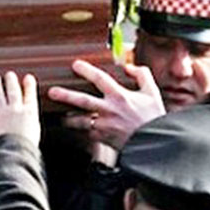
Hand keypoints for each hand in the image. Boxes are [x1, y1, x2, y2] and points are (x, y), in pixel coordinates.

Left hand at [0, 71, 40, 146]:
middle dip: (11, 82)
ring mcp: (3, 114)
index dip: (29, 85)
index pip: (30, 95)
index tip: (28, 78)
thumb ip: (31, 122)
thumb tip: (29, 118)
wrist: (15, 152)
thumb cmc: (27, 146)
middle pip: (13, 92)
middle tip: (10, 74)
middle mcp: (16, 110)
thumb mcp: (35, 132)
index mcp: (30, 113)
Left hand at [48, 60, 165, 150]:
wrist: (157, 144)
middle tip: (52, 92)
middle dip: (65, 95)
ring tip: (60, 116)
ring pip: (80, 121)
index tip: (75, 65)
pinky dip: (82, 131)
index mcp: (120, 96)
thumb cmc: (154, 119)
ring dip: (68, 119)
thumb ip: (141, 75)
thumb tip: (129, 66)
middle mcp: (109, 110)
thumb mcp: (152, 92)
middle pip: (82, 100)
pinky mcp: (103, 139)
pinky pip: (88, 134)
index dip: (86, 70)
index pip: (100, 79)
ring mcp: (104, 126)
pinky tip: (76, 129)